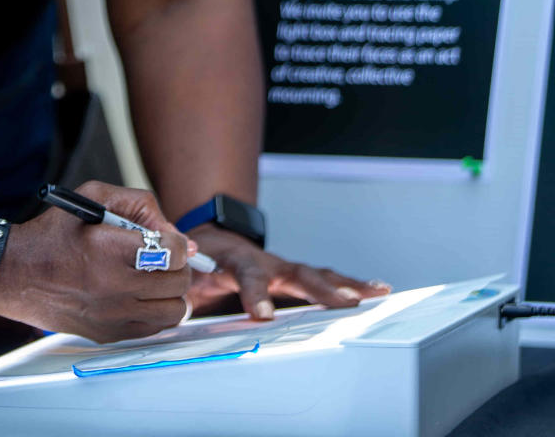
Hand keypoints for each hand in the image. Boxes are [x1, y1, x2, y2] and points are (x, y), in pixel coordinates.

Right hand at [0, 180, 191, 342]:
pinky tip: (141, 296)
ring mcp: (113, 315)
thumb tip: (175, 235)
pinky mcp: (109, 334)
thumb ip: (139, 205)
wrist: (18, 273)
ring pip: (174, 310)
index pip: (173, 252)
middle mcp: (116, 286)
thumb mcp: (94, 196)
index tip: (168, 241)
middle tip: (162, 258)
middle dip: (176, 265)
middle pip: (178, 281)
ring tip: (155, 279)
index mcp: (112, 249)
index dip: (176, 243)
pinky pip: (155, 328)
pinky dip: (156, 311)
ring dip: (171, 292)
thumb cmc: (55, 233)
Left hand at [185, 224, 390, 320]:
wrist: (210, 239)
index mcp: (236, 260)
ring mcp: (284, 269)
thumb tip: (177, 306)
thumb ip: (183, 285)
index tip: (263, 315)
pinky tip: (376, 290)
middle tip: (344, 303)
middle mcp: (266, 262)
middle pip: (297, 273)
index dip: (256, 295)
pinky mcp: (295, 278)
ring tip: (376, 292)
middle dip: (321, 289)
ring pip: (318, 275)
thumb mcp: (185, 271)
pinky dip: (351, 285)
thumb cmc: (199, 261)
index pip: (247, 275)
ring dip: (347, 285)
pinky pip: (325, 281)